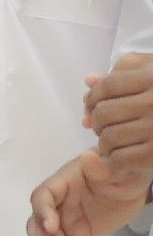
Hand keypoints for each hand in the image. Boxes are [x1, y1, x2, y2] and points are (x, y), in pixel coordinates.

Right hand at [26, 151, 150, 235]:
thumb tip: (88, 157)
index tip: (53, 226)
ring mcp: (64, 222)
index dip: (43, 211)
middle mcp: (57, 204)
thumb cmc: (122, 171)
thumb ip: (101, 166)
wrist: (132, 184)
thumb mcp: (116, 167)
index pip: (43, 196)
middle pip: (38, 224)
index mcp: (62, 184)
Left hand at [85, 53, 152, 177]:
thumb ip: (123, 74)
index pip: (107, 86)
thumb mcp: (152, 75)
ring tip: (113, 144)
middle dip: (97, 123)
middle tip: (104, 129)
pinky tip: (122, 159)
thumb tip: (89, 80)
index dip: (92, 98)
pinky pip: (119, 159)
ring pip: (108, 137)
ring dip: (104, 144)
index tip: (91, 109)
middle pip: (103, 112)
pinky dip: (114, 162)